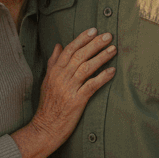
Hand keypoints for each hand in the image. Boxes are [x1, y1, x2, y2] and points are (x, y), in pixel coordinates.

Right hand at [11, 27, 116, 157]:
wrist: (45, 128)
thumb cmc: (48, 105)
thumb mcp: (47, 81)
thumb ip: (53, 62)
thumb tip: (58, 45)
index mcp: (54, 71)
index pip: (69, 50)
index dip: (82, 39)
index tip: (93, 30)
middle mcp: (61, 77)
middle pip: (79, 56)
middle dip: (94, 44)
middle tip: (108, 35)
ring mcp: (68, 89)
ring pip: (86, 68)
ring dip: (101, 57)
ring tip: (113, 49)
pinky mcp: (76, 101)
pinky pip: (91, 86)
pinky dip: (102, 77)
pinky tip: (112, 71)